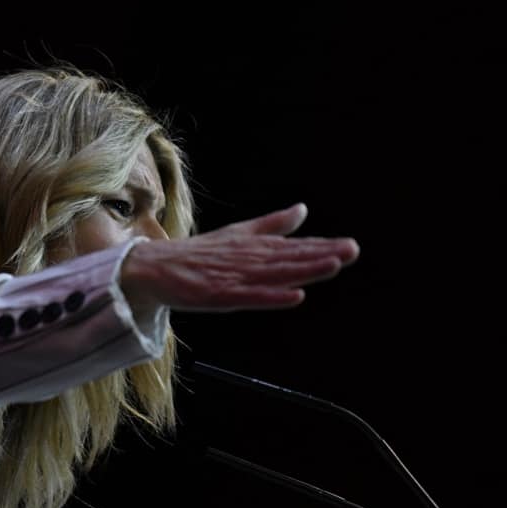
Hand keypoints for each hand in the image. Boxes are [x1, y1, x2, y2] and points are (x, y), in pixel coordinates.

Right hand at [119, 203, 358, 312]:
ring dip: (304, 269)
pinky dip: (274, 297)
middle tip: (351, 250)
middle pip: (290, 258)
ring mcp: (235, 277)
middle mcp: (248, 259)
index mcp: (254, 246)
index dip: (322, 247)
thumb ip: (273, 224)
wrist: (155, 267)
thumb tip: (303, 210)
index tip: (350, 246)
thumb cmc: (199, 253)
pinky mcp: (220, 295)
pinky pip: (252, 297)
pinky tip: (295, 296)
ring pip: (275, 274)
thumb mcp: (239, 234)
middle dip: (322, 254)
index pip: (294, 247)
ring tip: (332, 266)